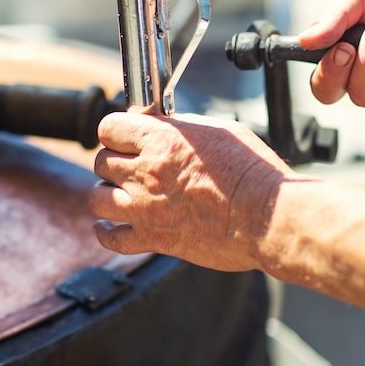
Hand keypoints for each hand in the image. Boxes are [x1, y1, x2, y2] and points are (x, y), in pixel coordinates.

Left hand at [88, 111, 299, 270]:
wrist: (267, 217)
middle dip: (115, 160)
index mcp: (161, 140)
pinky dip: (107, 231)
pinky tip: (112, 224)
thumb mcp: (217, 131)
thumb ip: (181, 128)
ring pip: (97, 198)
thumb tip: (162, 125)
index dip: (117, 130)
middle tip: (131, 165)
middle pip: (101, 161)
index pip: (109, 127)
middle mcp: (146, 173)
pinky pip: (111, 238)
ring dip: (108, 193)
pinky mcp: (154, 239)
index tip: (126, 136)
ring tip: (124, 193)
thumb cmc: (252, 171)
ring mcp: (146, 209)